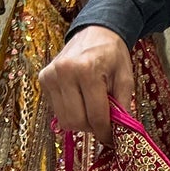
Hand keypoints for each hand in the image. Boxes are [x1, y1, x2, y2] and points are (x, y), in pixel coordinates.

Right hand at [40, 26, 134, 145]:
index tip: (112, 139)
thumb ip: (123, 107)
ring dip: (80, 122)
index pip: (96, 116)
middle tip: (103, 121)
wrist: (95, 31)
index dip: (106, 133)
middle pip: (77, 121)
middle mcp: (64, 72)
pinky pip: (56, 110)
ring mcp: (51, 75)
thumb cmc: (112, 55)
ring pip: (64, 120)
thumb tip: (120, 134)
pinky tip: (79, 100)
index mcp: (86, 70)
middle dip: (92, 128)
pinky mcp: (44, 79)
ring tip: (91, 109)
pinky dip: (70, 112)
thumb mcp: (125, 79)